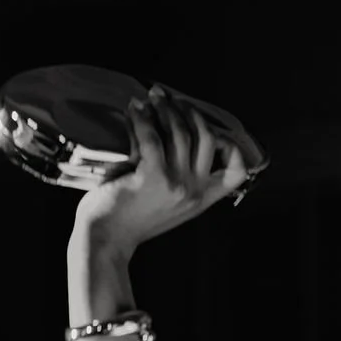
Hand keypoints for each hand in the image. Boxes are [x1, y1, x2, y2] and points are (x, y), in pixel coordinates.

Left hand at [74, 86, 247, 254]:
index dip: (231, 148)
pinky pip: (151, 137)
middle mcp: (193, 191)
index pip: (235, 172)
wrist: (105, 242)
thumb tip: (175, 133)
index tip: (213, 130)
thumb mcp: (166, 205)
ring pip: (179, 132)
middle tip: (170, 99)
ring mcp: (175, 183)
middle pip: (205, 137)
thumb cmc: (128, 221)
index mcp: (201, 200)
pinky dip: (142, 118)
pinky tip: (133, 109)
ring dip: (166, 109)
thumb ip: (179, 180)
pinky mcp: (151, 176)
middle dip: (189, 112)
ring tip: (152, 97)